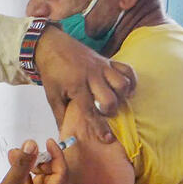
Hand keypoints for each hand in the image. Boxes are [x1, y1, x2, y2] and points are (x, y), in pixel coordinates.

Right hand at [0, 140, 67, 183]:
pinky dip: (24, 171)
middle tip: (24, 149)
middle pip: (52, 173)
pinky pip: (31, 180)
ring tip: (14, 154)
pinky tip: (13, 162)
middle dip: (39, 159)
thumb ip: (22, 163)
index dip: (56, 155)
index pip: (61, 173)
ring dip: (29, 163)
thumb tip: (32, 143)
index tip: (47, 141)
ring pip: (40, 175)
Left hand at [34, 27, 135, 142]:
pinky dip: (131, 80)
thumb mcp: (51, 95)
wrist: (52, 45)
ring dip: (122, 95)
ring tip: (115, 100)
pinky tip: (126, 89)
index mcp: (76, 86)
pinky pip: (127, 69)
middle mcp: (92, 76)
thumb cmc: (52, 72)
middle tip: (103, 111)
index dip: (100, 126)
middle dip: (110, 110)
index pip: (90, 110)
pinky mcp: (108, 60)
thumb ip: (60, 115)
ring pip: (122, 83)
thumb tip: (64, 135)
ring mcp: (102, 67)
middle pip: (111, 98)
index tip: (108, 139)